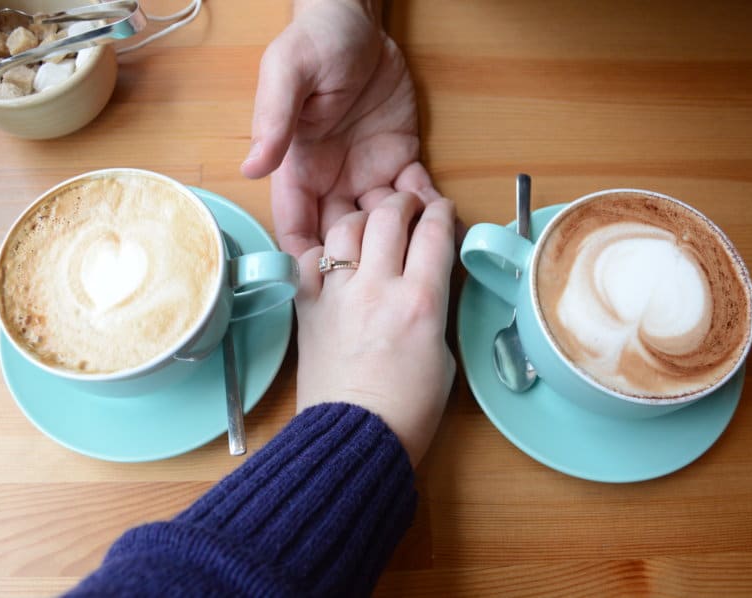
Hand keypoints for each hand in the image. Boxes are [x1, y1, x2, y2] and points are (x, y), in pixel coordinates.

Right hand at [241, 0, 438, 257]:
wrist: (356, 21)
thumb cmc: (314, 42)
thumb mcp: (286, 74)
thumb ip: (273, 120)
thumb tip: (251, 168)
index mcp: (299, 170)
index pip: (297, 227)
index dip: (309, 260)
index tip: (330, 281)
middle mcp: (332, 182)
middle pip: (343, 239)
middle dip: (363, 261)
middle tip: (389, 271)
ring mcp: (368, 175)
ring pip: (384, 228)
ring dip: (402, 241)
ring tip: (423, 249)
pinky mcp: (401, 161)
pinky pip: (416, 198)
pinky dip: (430, 214)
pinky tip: (443, 220)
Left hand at [294, 192, 456, 466]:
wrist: (355, 437)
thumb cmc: (409, 409)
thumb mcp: (444, 355)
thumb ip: (434, 309)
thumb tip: (425, 283)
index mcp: (421, 301)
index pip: (433, 233)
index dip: (440, 212)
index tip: (440, 209)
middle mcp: (377, 288)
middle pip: (389, 216)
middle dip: (402, 202)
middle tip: (407, 206)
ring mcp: (337, 295)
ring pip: (346, 228)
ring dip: (362, 218)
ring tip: (369, 223)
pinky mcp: (308, 308)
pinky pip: (309, 261)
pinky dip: (322, 251)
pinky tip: (333, 257)